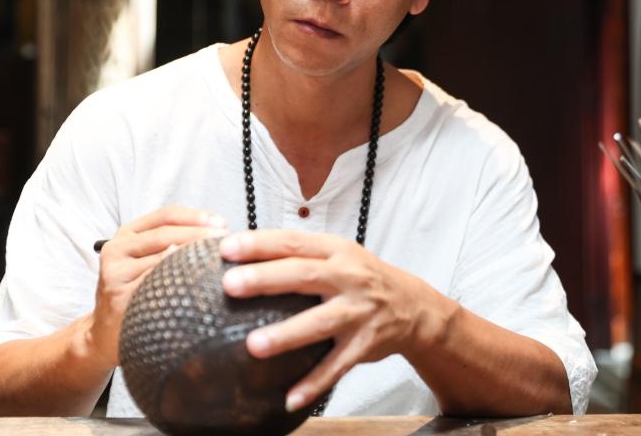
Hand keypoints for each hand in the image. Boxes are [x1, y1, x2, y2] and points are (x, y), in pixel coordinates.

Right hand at [90, 206, 228, 367]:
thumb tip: (216, 230)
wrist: (105, 332)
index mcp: (126, 233)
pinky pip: (155, 283)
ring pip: (162, 257)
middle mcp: (116, 248)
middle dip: (200, 234)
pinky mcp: (119, 296)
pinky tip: (199, 282)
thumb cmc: (137, 292)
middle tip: (227, 240)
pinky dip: (179, 280)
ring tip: (220, 258)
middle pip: (165, 234)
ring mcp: (115, 273)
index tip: (221, 222)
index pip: (165, 215)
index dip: (195, 216)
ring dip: (194, 256)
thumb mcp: (147, 259)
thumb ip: (172, 242)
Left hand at [219, 230, 447, 411]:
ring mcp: (358, 312)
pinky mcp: (363, 345)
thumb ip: (300, 255)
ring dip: (286, 334)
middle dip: (266, 279)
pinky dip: (314, 383)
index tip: (227, 247)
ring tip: (254, 345)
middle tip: (230, 284)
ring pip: (319, 323)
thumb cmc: (362, 279)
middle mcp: (349, 278)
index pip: (295, 242)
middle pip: (304, 275)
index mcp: (337, 251)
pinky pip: (336, 366)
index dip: (261, 243)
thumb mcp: (338, 255)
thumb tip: (244, 257)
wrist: (413, 306)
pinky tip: (290, 398)